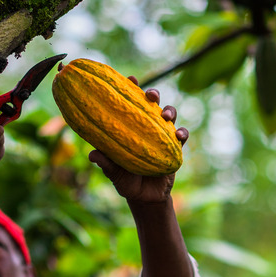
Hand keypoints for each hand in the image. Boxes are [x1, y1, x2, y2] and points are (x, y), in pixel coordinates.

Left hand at [89, 77, 188, 202]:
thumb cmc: (126, 181)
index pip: (130, 104)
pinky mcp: (175, 148)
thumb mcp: (114, 173)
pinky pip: (182, 136)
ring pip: (169, 116)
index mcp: (131, 128)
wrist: (145, 199)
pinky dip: (182, 133)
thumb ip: (106, 163)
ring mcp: (162, 136)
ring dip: (169, 111)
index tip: (130, 78)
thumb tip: (93, 154)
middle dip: (153, 95)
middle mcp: (147, 128)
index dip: (131, 89)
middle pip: (152, 104)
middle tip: (150, 95)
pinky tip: (179, 135)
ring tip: (165, 115)